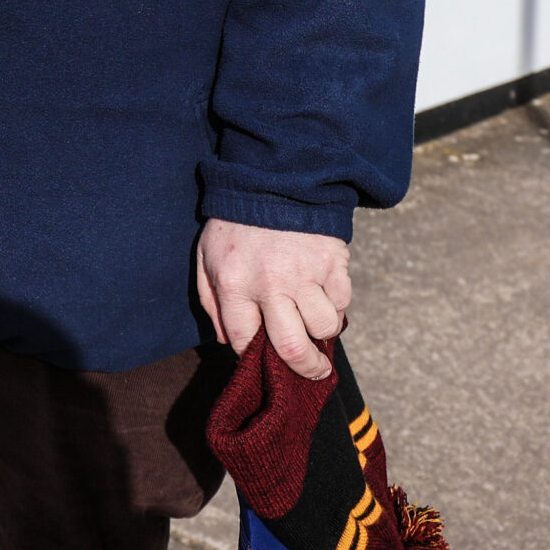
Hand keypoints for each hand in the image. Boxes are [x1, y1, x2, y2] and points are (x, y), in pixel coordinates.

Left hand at [196, 219, 351, 380]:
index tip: (266, 359)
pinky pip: (342, 301)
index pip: (246, 342)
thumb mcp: (207, 258)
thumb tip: (228, 342)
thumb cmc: (236, 224)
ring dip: (323, 332)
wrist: (272, 177)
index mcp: (235, 285)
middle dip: (305, 368)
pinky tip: (324, 295)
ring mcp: (305, 272)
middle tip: (314, 372)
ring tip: (315, 322)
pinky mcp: (332, 260)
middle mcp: (271, 283)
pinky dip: (336, 305)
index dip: (256, 357)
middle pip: (291, 347)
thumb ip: (212, 302)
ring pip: (324, 326)